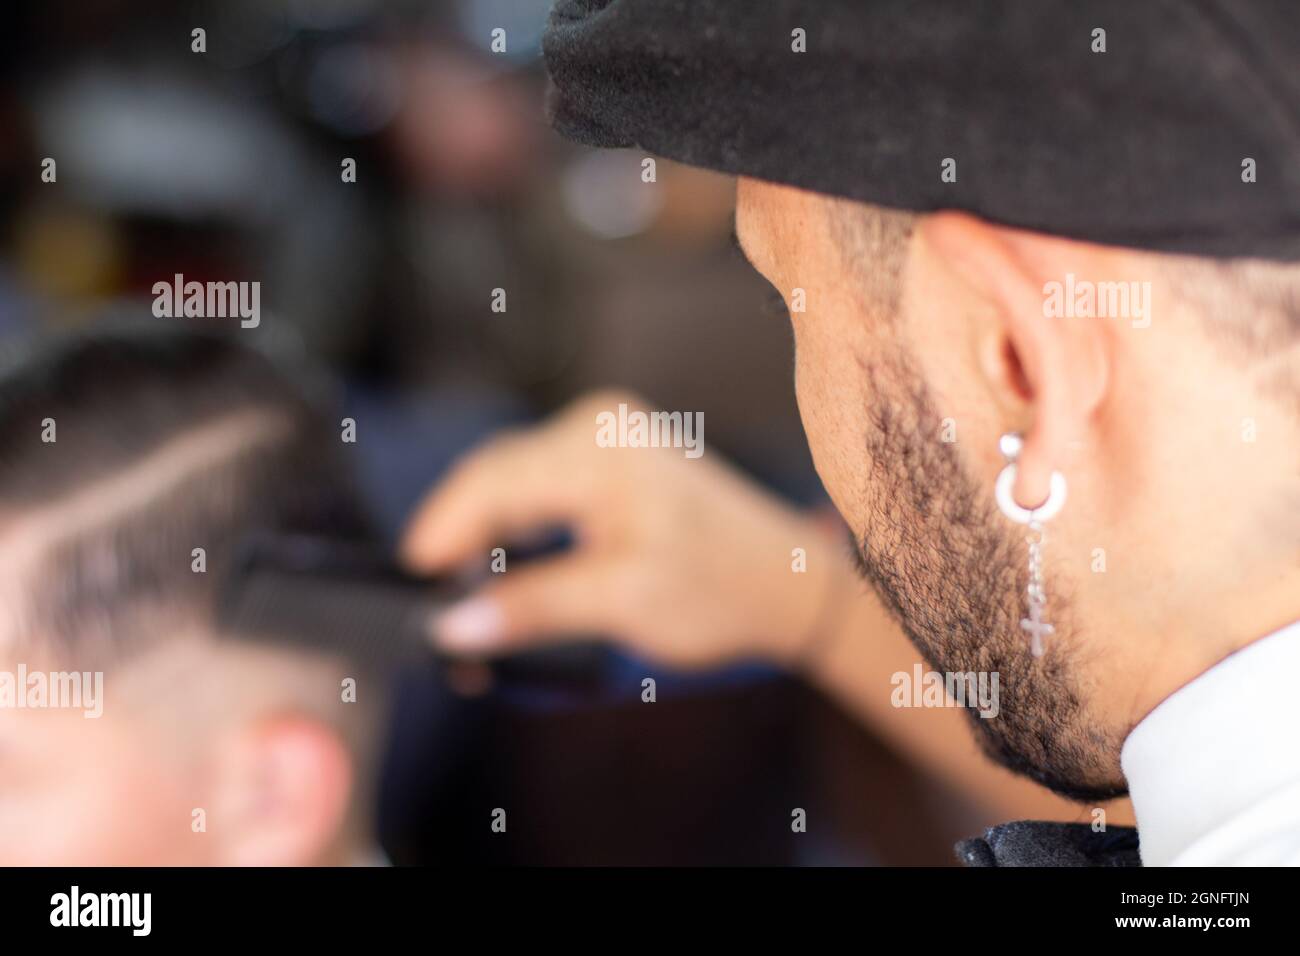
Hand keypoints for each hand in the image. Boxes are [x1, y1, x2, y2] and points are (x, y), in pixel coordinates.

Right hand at [400, 390, 849, 668]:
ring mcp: (606, 438)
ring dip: (485, 534)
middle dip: (459, 539)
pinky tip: (504, 565)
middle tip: (437, 604)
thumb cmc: (723, 586)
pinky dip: (516, 527)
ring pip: (513, 482)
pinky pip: (540, 485)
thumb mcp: (623, 601)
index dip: (441, 532)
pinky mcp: (611, 459)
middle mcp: (598, 427)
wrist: (787, 583)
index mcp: (600, 449)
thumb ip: (533, 607)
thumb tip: (453, 625)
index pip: (490, 481)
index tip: (411, 582)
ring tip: (465, 591)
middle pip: (495, 477)